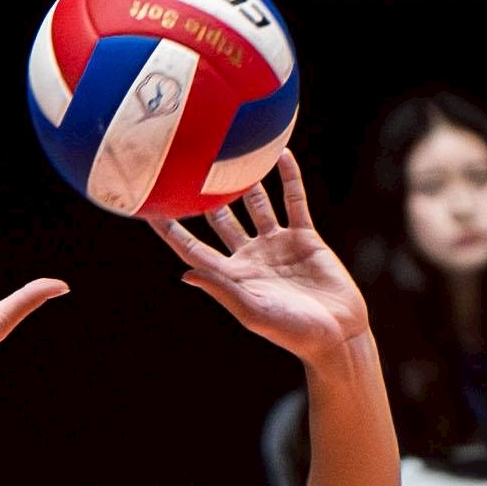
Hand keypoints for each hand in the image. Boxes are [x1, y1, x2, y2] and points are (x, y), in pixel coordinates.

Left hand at [150, 151, 368, 362]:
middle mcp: (249, 257)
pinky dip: (289, 178)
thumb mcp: (253, 311)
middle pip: (220, 220)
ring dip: (245, 181)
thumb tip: (186, 273)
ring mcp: (276, 245)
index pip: (193, 248)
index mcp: (231, 276)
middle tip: (189, 167)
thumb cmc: (292, 331)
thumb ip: (222, 289)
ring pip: (256, 205)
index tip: (150, 208)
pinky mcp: (304, 237)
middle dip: (205, 199)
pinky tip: (281, 154)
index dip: (171, 230)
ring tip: (231, 152)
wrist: (336, 333)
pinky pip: (294, 200)